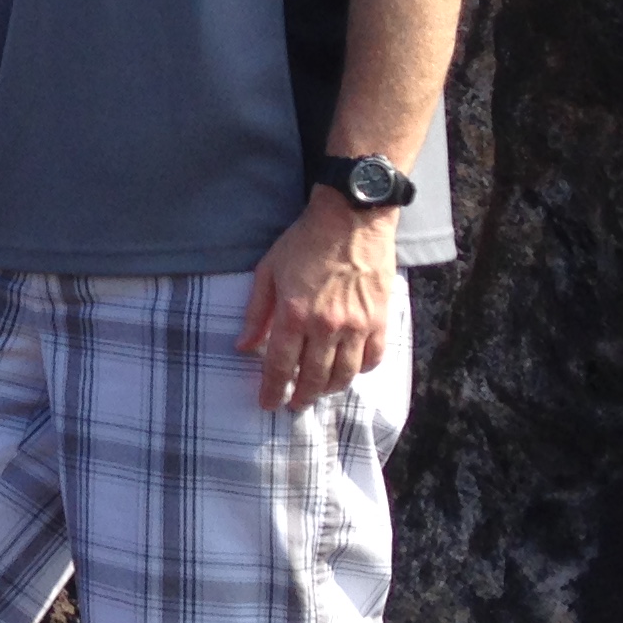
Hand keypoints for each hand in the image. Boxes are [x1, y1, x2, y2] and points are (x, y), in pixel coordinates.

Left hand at [238, 193, 395, 411]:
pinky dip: (360, 370)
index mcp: (294, 314)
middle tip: (294, 404)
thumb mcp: (268, 271)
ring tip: (319, 391)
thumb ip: (256, 312)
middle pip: (314, 377)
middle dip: (301, 396)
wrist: (352, 218)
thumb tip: (243, 347)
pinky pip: (373, 358)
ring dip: (330, 389)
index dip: (273, 390)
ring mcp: (357, 324)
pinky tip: (349, 370)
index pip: (281, 366)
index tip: (268, 404)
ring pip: (344, 374)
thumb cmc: (305, 241)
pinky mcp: (380, 319)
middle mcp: (326, 326)